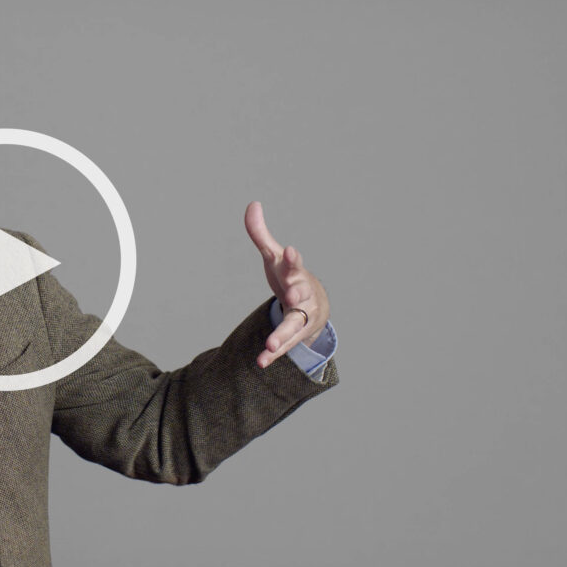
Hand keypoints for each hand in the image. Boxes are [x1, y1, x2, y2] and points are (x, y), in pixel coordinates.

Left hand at [244, 201, 329, 367]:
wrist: (315, 306)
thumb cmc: (290, 277)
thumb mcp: (273, 257)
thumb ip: (260, 234)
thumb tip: (252, 203)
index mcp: (295, 274)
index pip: (295, 264)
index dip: (292, 258)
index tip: (290, 251)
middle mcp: (302, 295)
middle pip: (301, 294)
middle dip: (298, 293)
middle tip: (293, 293)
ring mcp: (301, 316)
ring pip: (294, 326)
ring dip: (283, 335)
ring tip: (271, 345)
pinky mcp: (295, 335)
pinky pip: (285, 346)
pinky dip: (273, 355)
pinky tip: (261, 363)